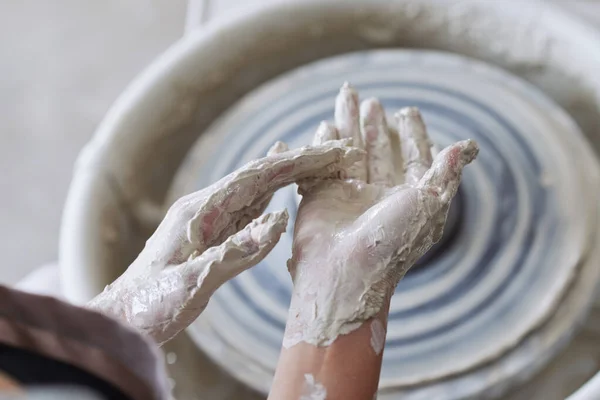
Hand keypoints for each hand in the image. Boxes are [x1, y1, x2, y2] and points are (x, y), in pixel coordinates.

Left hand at [87, 141, 361, 344]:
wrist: (123, 321)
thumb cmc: (151, 305)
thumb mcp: (192, 283)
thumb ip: (235, 252)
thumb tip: (279, 220)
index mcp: (200, 211)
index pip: (256, 177)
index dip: (295, 162)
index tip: (329, 152)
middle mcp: (206, 208)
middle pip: (260, 177)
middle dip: (299, 161)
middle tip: (339, 150)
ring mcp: (208, 220)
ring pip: (256, 189)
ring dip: (289, 173)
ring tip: (319, 157)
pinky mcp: (212, 236)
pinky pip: (247, 209)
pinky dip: (270, 193)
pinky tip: (278, 185)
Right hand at [284, 84, 477, 347]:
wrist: (346, 272)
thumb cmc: (392, 241)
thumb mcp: (429, 203)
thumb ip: (446, 172)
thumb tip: (468, 146)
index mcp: (407, 199)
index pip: (412, 159)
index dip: (413, 135)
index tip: (408, 111)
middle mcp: (378, 196)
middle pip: (378, 151)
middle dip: (375, 125)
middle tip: (374, 101)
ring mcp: (348, 196)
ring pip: (349, 150)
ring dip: (348, 122)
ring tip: (346, 93)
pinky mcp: (320, 198)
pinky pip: (323, 164)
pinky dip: (323, 143)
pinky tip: (324, 124)